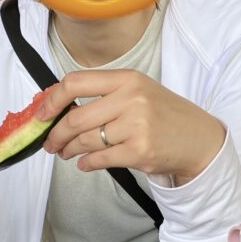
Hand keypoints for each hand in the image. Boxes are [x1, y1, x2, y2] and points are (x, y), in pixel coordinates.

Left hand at [38, 70, 225, 185]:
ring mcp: (136, 125)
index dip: (52, 100)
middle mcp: (131, 98)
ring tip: (66, 153)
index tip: (41, 114)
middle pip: (75, 117)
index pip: (75, 82)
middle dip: (57, 134)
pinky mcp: (140, 151)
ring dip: (69, 150)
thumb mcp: (137, 92)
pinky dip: (86, 163)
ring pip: (85, 140)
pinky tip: (85, 163)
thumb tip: (57, 106)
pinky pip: (99, 158)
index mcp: (127, 78)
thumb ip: (102, 95)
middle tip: (51, 143)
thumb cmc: (163, 114)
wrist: (198, 138)